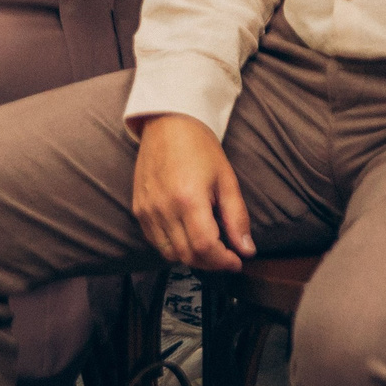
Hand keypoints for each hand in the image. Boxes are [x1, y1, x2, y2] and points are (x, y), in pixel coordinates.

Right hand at [130, 114, 254, 271]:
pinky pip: (155, 241)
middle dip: (210, 263)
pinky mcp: (138, 208)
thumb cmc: (200, 148)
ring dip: (191, 257)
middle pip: (187, 255)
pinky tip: (186, 234)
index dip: (223, 261)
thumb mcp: (226, 180)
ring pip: (169, 253)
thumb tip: (246, 250)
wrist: (168, 123)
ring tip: (208, 246)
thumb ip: (237, 218)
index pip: (205, 248)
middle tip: (225, 255)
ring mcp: (147, 210)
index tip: (236, 261)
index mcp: (188, 199)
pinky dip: (173, 246)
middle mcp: (163, 208)